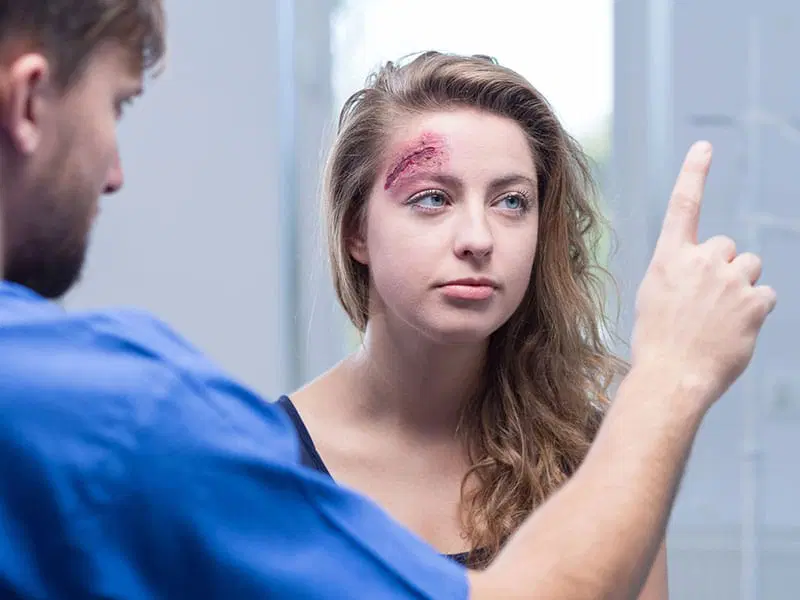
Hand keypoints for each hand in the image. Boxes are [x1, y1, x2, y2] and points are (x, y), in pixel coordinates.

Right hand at [631, 141, 775, 407]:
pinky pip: (765, 296)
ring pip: (750, 268)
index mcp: (669, 258)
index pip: (683, 206)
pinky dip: (755, 312)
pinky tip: (736, 331)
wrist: (672, 376)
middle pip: (727, 248)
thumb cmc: (658, 340)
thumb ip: (682, 272)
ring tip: (722, 319)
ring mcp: (729, 279)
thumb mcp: (656, 297)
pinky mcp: (753, 301)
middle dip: (724, 269)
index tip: (705, 147)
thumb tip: (713, 269)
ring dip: (742, 288)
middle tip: (709, 303)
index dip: (694, 174)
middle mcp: (700, 261)